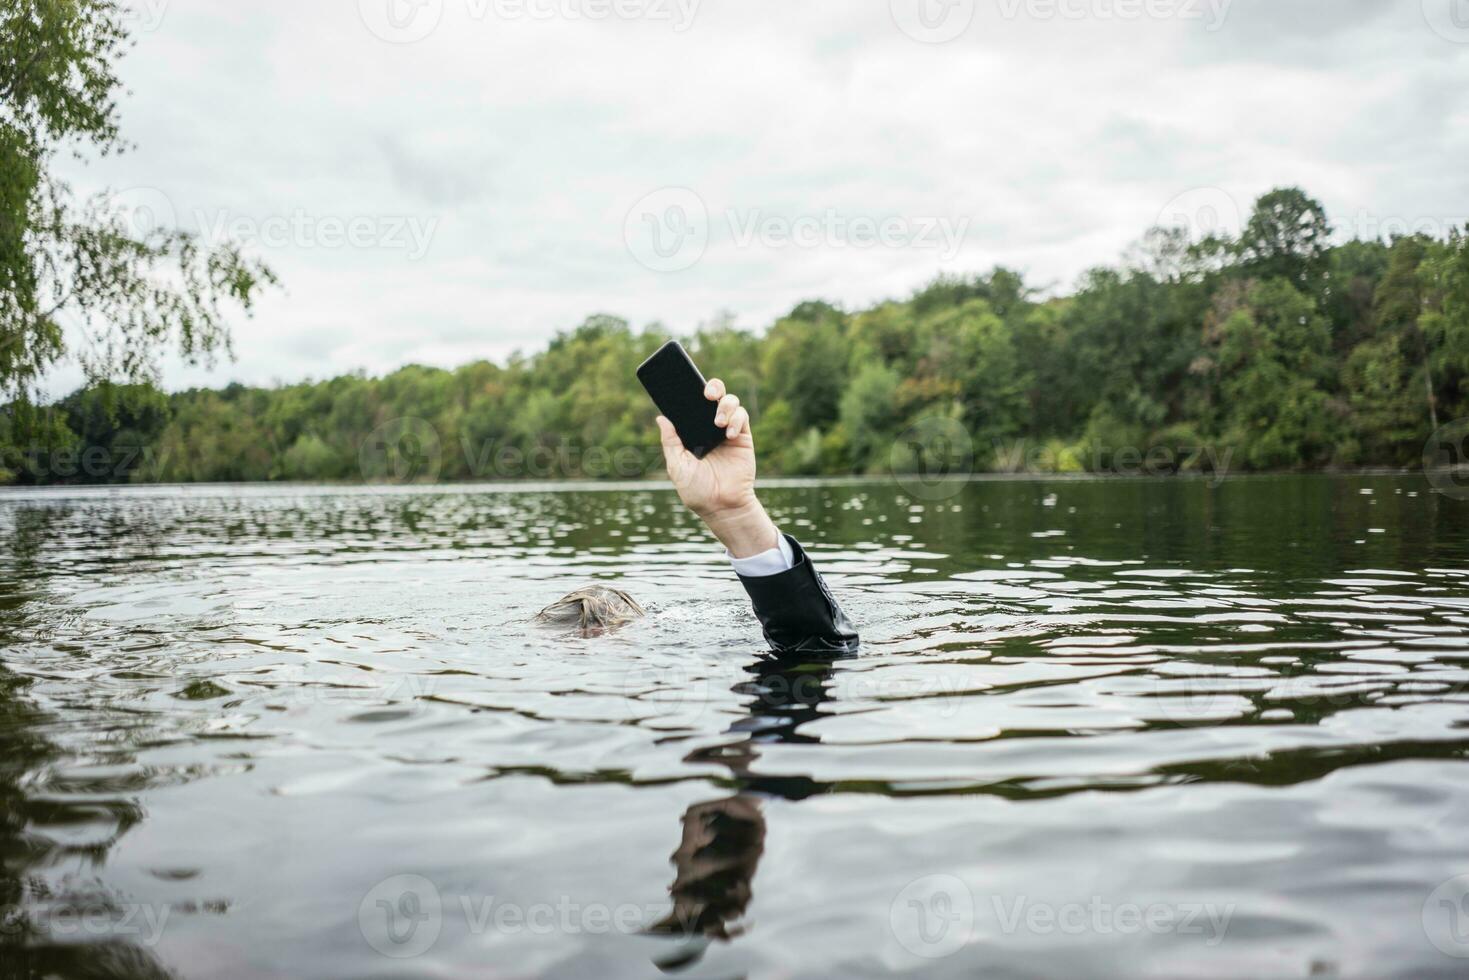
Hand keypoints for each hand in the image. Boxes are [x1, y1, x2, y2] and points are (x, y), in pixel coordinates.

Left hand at [655, 378, 779, 558]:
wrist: (721, 505)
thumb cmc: (697, 490)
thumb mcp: (677, 465)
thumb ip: (670, 442)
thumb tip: (661, 418)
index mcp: (692, 432)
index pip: (691, 405)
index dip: (689, 391)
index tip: (684, 384)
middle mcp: (709, 427)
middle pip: (714, 395)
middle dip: (712, 388)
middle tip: (707, 394)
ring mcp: (727, 430)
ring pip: (730, 401)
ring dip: (725, 405)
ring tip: (718, 423)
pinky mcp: (743, 437)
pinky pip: (742, 417)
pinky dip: (736, 419)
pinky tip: (729, 433)